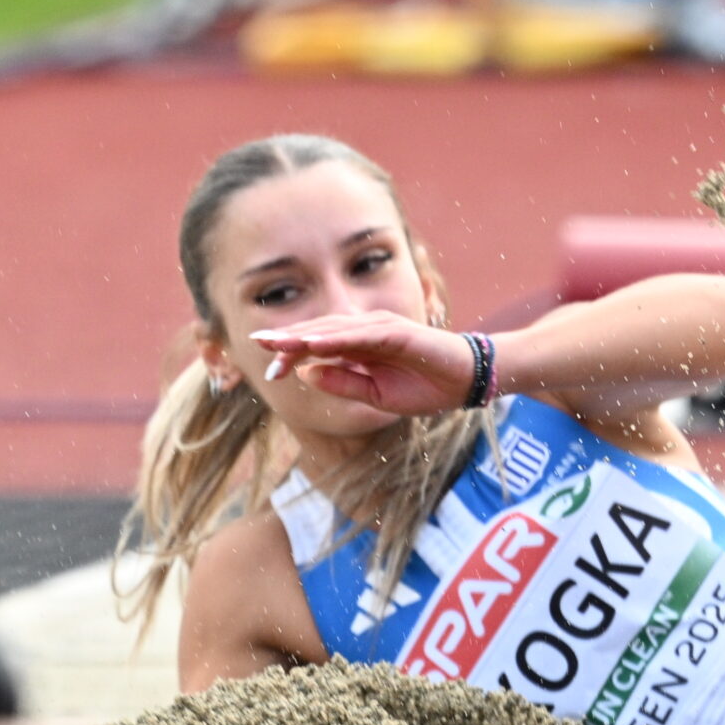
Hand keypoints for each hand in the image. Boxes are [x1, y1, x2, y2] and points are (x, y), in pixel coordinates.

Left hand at [250, 313, 477, 416]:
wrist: (467, 382)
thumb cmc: (424, 388)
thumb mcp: (376, 396)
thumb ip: (343, 383)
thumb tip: (306, 373)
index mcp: (360, 348)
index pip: (318, 347)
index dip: (291, 354)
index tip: (268, 370)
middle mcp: (366, 332)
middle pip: (319, 333)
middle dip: (288, 341)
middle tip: (258, 346)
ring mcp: (381, 329)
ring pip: (334, 330)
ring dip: (304, 336)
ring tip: (277, 343)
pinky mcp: (397, 332)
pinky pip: (359, 335)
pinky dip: (335, 338)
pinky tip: (313, 343)